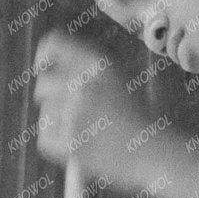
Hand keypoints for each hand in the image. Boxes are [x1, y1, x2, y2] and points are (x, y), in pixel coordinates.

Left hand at [31, 27, 128, 171]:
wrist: (155, 153)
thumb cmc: (136, 119)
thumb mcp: (117, 80)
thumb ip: (85, 69)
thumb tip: (45, 68)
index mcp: (100, 64)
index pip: (55, 44)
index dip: (44, 55)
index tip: (43, 67)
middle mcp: (86, 84)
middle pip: (43, 84)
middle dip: (52, 98)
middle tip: (74, 113)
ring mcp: (77, 113)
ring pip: (45, 114)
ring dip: (59, 124)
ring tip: (87, 132)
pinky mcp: (71, 141)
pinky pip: (45, 139)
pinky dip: (58, 146)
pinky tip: (82, 146)